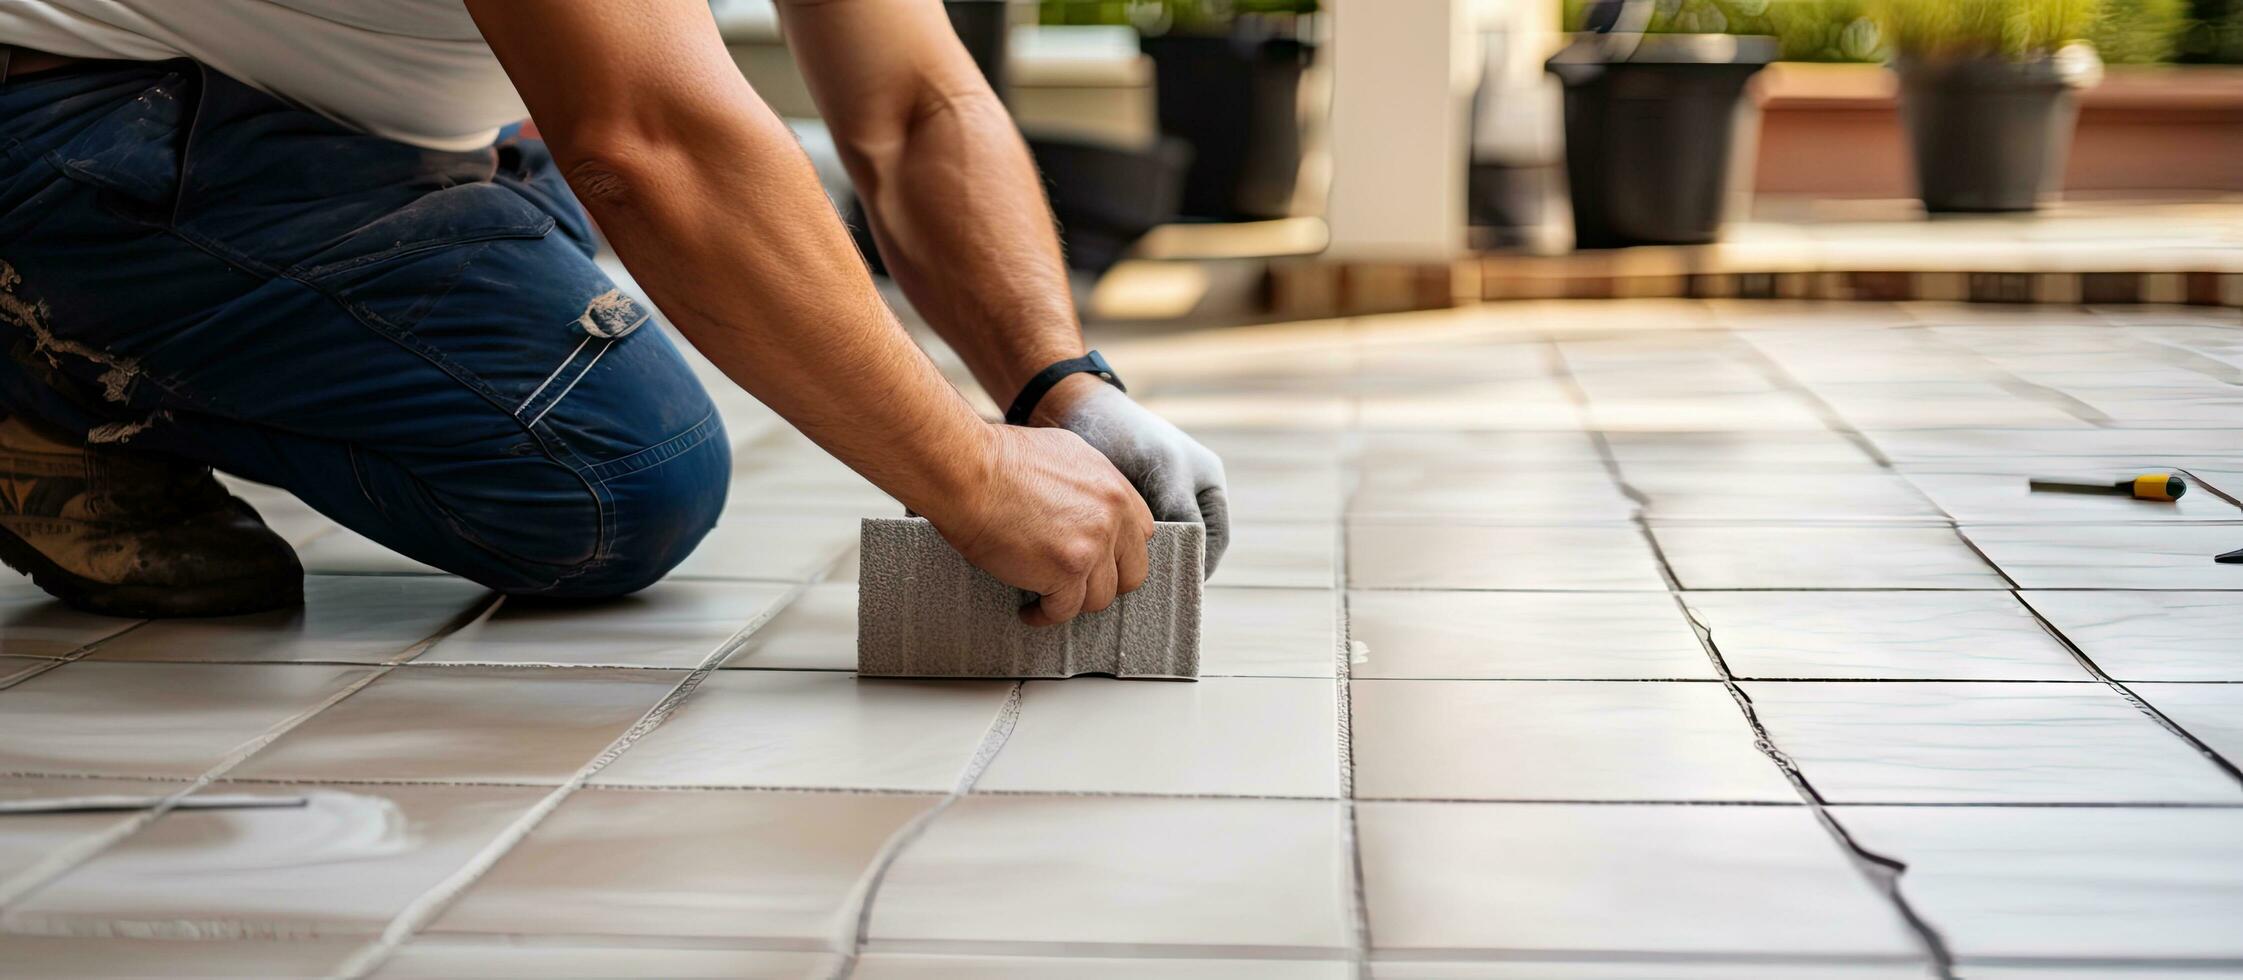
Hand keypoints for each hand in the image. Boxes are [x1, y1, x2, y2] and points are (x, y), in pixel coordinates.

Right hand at [929, 424, 1154, 625]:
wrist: (969, 471)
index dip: (1120, 552)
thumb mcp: (1062, 454)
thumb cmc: (997, 459)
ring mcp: (1093, 545)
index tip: (1101, 561)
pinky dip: (1045, 615)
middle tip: (1080, 588)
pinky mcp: (1067, 571)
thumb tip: (1083, 504)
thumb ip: (1085, 484)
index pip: (1140, 534)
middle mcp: (1111, 515)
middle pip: (1132, 571)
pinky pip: (1065, 610)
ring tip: (1049, 600)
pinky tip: (1030, 611)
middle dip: (1106, 584)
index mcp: (1112, 486)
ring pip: (1100, 597)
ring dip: (1073, 602)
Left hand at [1034, 376, 1228, 576]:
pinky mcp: (1122, 511)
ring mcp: (1153, 505)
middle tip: (1150, 586)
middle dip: (1168, 567)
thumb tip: (1189, 553)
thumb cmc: (1130, 433)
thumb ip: (1182, 509)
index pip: (1213, 538)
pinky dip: (1121, 555)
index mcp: (1206, 485)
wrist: (1076, 411)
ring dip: (1142, 564)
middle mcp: (1183, 497)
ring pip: (1156, 548)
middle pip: (1185, 546)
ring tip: (1127, 577)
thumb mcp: (1167, 470)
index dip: (1200, 564)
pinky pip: (1129, 543)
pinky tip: (1108, 564)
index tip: (1179, 586)